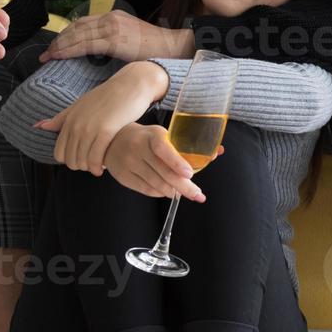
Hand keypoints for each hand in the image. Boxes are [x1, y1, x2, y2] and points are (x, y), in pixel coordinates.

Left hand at [32, 63, 166, 174]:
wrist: (130, 85)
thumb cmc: (107, 96)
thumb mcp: (80, 105)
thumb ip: (60, 119)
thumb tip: (37, 126)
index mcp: (68, 119)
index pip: (59, 153)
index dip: (69, 161)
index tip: (82, 160)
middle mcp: (76, 124)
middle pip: (70, 160)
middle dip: (81, 167)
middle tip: (92, 165)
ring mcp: (90, 127)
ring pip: (83, 161)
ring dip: (90, 168)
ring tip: (99, 167)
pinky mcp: (107, 130)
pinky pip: (97, 157)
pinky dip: (99, 166)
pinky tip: (105, 167)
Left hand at [40, 10, 193, 63]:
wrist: (173, 47)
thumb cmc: (157, 49)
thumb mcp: (133, 39)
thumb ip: (116, 41)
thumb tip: (103, 52)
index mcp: (115, 17)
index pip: (83, 23)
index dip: (67, 33)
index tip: (57, 45)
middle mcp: (111, 18)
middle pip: (76, 27)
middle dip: (59, 40)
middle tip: (47, 52)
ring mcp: (112, 28)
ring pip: (77, 35)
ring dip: (60, 46)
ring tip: (48, 56)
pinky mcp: (114, 40)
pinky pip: (85, 44)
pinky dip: (69, 50)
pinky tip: (59, 56)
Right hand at [101, 124, 224, 198]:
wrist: (113, 140)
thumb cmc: (147, 138)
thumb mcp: (163, 135)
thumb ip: (187, 146)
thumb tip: (219, 152)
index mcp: (151, 135)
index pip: (163, 150)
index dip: (177, 163)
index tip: (190, 174)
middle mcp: (138, 149)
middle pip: (163, 172)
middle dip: (183, 186)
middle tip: (198, 195)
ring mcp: (129, 163)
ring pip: (155, 184)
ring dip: (173, 191)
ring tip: (185, 193)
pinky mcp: (123, 176)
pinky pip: (146, 189)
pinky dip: (160, 193)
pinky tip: (168, 192)